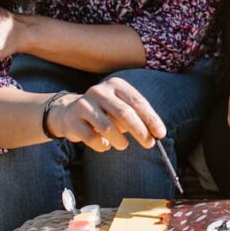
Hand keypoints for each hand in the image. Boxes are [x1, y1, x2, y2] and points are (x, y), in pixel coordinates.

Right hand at [48, 77, 166, 152]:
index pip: (138, 102)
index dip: (151, 119)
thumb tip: (155, 134)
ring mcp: (84, 104)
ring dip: (120, 141)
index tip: (161, 134)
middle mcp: (99, 91)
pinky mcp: (72, 120)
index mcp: (116, 84)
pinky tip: (104, 145)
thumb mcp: (121, 108)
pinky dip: (102, 146)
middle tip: (150, 144)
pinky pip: (92, 138)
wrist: (69, 112)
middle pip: (124, 113)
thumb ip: (137, 117)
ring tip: (123, 145)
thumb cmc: (104, 112)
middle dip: (140, 131)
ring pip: (108, 128)